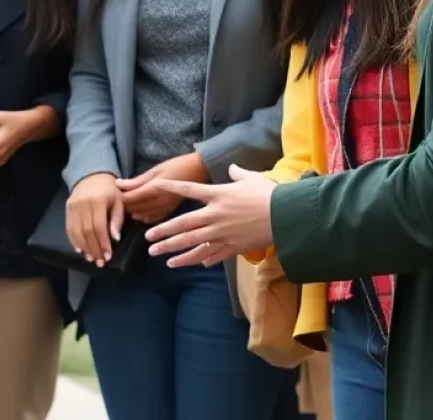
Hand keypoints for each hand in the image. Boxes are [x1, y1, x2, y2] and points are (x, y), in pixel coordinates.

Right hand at [65, 172, 123, 266]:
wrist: (93, 174)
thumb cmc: (110, 190)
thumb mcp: (119, 201)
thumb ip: (117, 219)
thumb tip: (115, 238)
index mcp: (98, 200)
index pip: (99, 227)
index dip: (103, 243)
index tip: (108, 256)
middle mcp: (83, 203)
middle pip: (87, 231)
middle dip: (94, 249)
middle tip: (100, 262)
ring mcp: (73, 206)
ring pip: (76, 231)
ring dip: (84, 248)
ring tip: (91, 258)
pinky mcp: (67, 208)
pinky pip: (69, 227)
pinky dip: (74, 241)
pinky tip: (80, 250)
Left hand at [116, 152, 208, 224]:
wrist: (199, 171)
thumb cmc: (177, 165)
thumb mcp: (156, 169)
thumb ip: (138, 180)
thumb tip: (118, 184)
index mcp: (155, 189)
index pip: (131, 198)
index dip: (120, 198)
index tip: (112, 194)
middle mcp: (160, 202)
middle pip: (136, 208)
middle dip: (124, 206)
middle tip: (115, 202)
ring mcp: (166, 209)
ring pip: (143, 216)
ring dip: (133, 212)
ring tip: (125, 207)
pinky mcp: (170, 211)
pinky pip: (154, 219)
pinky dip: (144, 217)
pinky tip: (139, 215)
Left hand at [143, 163, 277, 267]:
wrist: (285, 216)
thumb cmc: (268, 194)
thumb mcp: (251, 178)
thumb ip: (237, 174)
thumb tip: (232, 169)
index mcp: (218, 194)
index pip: (188, 189)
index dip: (170, 187)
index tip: (153, 186)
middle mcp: (215, 215)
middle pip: (184, 224)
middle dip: (164, 231)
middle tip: (148, 237)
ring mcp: (222, 233)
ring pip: (192, 243)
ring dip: (174, 249)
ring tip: (158, 254)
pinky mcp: (232, 247)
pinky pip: (211, 255)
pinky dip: (197, 259)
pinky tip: (183, 263)